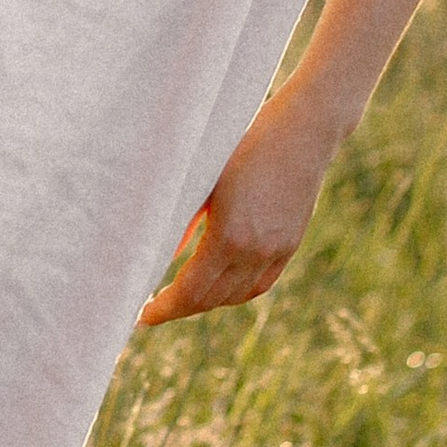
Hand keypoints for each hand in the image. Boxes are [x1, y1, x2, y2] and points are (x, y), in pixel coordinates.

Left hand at [138, 86, 336, 326]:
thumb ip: (185, 218)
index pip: (190, 291)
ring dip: (207, 302)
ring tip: (182, 296)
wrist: (303, 130)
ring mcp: (277, 251)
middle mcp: (255, 251)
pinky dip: (236, 293)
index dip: (165, 308)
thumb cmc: (244, 141)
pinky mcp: (290, 244)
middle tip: (156, 307)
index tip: (142, 315)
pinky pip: (259, 284)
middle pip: (211, 299)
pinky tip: (220, 287)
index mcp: (228, 235)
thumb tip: (166, 252)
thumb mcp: (205, 176)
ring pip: (236, 296)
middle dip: (180, 308)